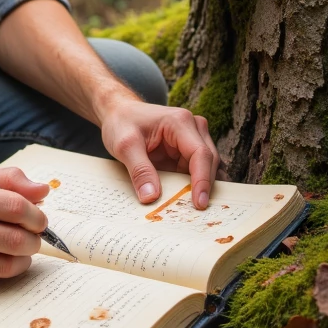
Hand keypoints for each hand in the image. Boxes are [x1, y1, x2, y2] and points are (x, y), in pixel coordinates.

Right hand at [0, 166, 49, 290]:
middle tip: (33, 235)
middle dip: (35, 238)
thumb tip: (42, 189)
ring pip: (12, 262)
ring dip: (25, 256)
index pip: (17, 207)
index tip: (38, 217)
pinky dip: (6, 269)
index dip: (36, 214)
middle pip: (18, 238)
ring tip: (20, 248)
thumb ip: (4, 180)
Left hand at [100, 96, 219, 208]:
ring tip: (194, 211)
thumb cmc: (122, 122)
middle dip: (205, 187)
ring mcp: (193, 140)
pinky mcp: (188, 152)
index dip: (203, 180)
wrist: (118, 113)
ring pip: (207, 169)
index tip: (199, 203)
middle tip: (196, 214)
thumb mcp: (124, 145)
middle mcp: (193, 128)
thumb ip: (139, 170)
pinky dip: (194, 186)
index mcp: (180, 122)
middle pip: (209, 162)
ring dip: (202, 188)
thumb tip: (152, 197)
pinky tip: (188, 201)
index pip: (200, 154)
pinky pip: (197, 172)